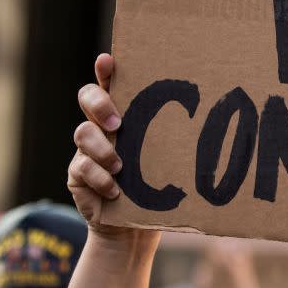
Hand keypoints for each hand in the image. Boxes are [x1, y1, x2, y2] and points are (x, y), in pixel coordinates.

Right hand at [67, 53, 154, 242]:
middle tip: (118, 121)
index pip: (110, 83)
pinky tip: (115, 190)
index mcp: (123, 114)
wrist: (132, 227)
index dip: (106, 70)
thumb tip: (210, 117)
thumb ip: (172, 139)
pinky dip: (100, 178)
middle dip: (99, 104)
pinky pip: (81, 167)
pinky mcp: (77, 174)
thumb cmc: (155, 186)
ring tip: (121, 165)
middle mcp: (101, 126)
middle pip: (87, 98)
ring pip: (81, 132)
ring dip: (102, 147)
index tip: (108, 60)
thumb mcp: (165, 160)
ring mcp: (85, 149)